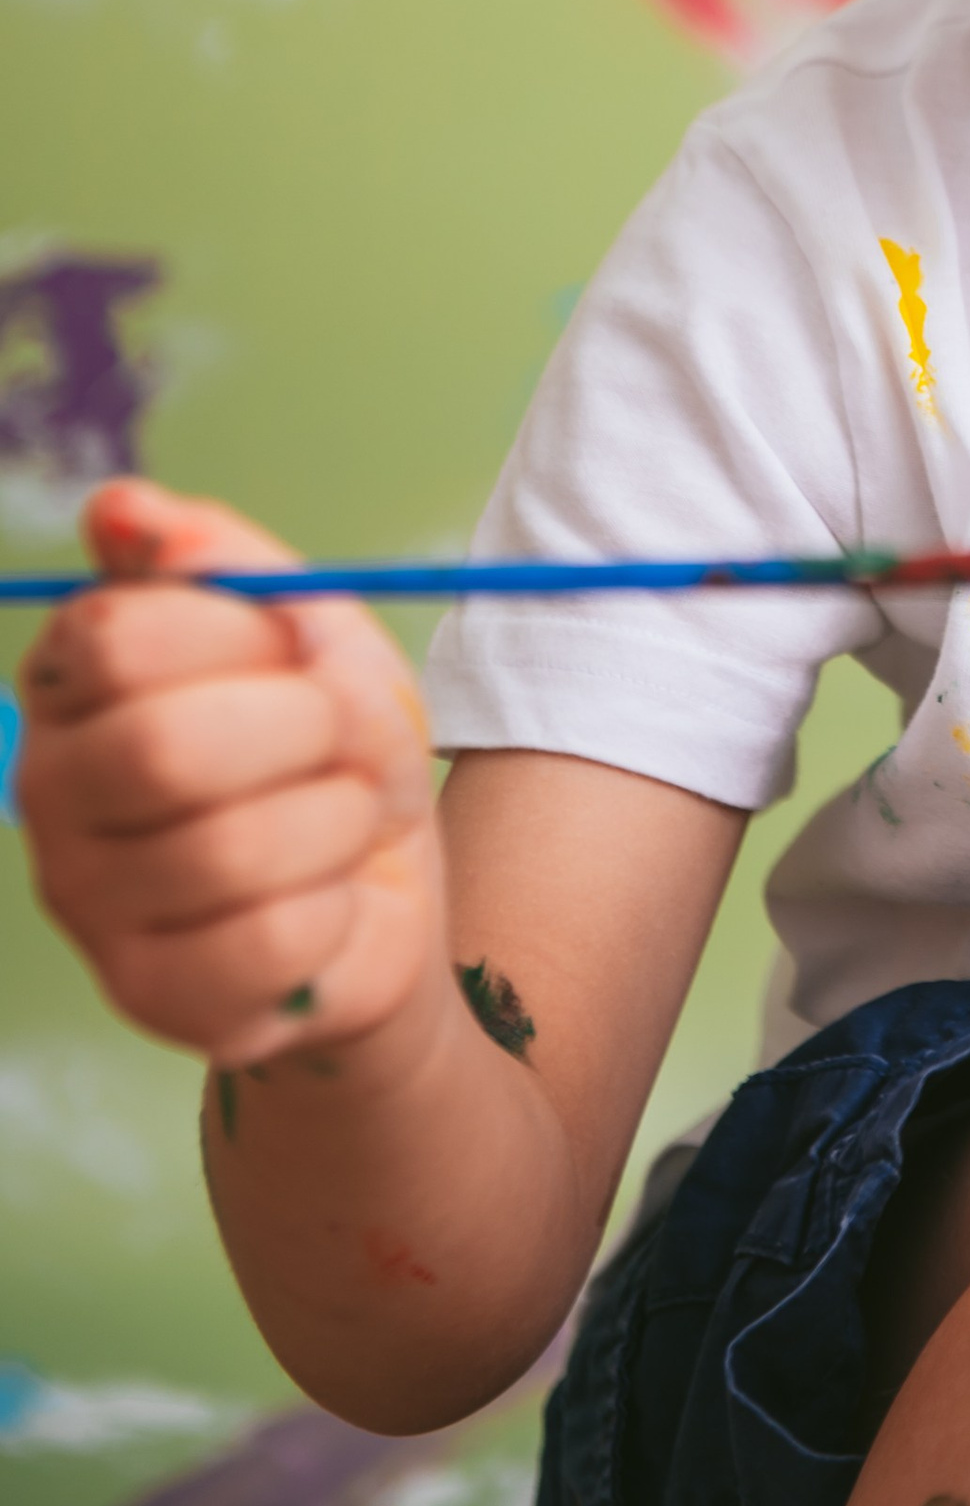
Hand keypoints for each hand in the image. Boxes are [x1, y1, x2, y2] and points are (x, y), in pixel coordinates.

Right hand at [16, 480, 443, 1076]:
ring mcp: (89, 904)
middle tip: (334, 736)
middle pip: (163, 749)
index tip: (296, 646)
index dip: (245, 634)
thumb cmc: (329, 739)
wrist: (383, 877)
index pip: (118, 635)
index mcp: (72, 682)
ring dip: (336, 819)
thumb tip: (123, 510)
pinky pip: (269, 942)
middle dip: (302, 730)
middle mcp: (50, 793)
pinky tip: (326, 895)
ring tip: (341, 815)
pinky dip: (336, 905)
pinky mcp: (152, 996)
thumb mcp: (307, 624)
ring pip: (231, 851)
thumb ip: (223, 559)